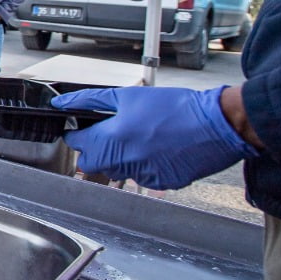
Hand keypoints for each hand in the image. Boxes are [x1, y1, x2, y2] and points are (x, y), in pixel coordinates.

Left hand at [53, 85, 257, 190]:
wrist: (218, 124)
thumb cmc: (176, 107)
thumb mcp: (128, 96)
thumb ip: (89, 100)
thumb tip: (62, 103)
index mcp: (112, 139)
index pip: (77, 145)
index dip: (78, 134)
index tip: (83, 128)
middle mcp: (125, 161)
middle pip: (93, 163)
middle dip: (95, 150)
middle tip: (111, 134)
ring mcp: (143, 175)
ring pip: (117, 171)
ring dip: (120, 158)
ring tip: (141, 138)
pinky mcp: (162, 183)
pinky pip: (141, 177)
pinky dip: (144, 165)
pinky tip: (157, 150)